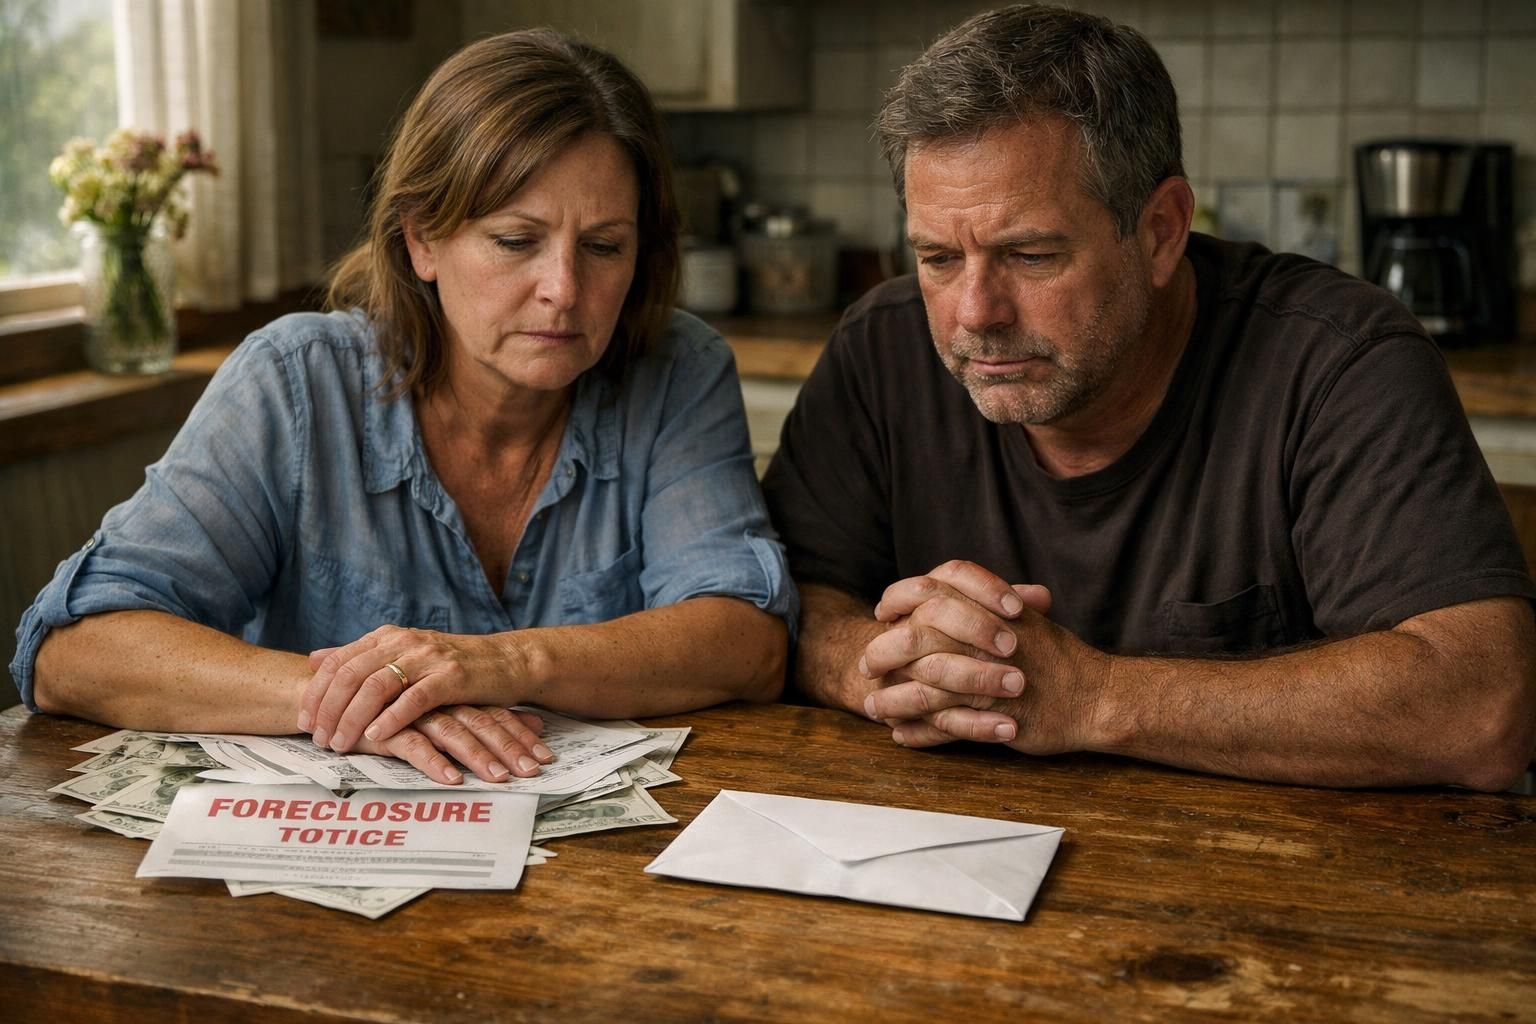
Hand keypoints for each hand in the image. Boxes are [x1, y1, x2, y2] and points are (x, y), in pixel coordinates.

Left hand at [297, 627, 547, 764]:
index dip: (316, 692)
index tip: (303, 721)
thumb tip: (315, 658)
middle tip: (318, 738)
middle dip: (328, 709)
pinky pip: (413, 698)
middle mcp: (403, 642)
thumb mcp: (402, 654)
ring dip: (352, 718)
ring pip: (376, 686)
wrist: (506, 661)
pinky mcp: (451, 677)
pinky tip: (376, 737)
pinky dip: (391, 719)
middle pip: (351, 674)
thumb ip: (360, 656)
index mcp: (387, 637)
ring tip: (340, 743)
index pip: (338, 662)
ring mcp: (428, 658)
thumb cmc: (452, 665)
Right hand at [348, 705, 550, 784]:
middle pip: (479, 722)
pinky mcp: (384, 727)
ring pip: (451, 733)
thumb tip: (535, 721)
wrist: (329, 695)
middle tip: (533, 772)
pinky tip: (452, 779)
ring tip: (500, 779)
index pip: (492, 713)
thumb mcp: (436, 713)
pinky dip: (433, 762)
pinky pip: (412, 745)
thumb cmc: (392, 708)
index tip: (545, 756)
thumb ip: (479, 715)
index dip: (519, 733)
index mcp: (450, 696)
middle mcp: (436, 701)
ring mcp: (410, 712)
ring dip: (477, 757)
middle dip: (509, 748)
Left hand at [860, 560, 1103, 752]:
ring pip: (924, 688)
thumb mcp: (1024, 619)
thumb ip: (984, 606)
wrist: (1096, 696)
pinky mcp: (994, 717)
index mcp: (990, 609)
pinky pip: (944, 726)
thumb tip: (943, 594)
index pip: (930, 590)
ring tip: (873, 709)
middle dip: (883, 653)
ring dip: (893, 700)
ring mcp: (988, 680)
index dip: (898, 600)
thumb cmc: (1059, 658)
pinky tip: (900, 736)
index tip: (882, 615)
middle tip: (867, 666)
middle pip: (916, 637)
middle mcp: (985, 640)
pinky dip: (918, 733)